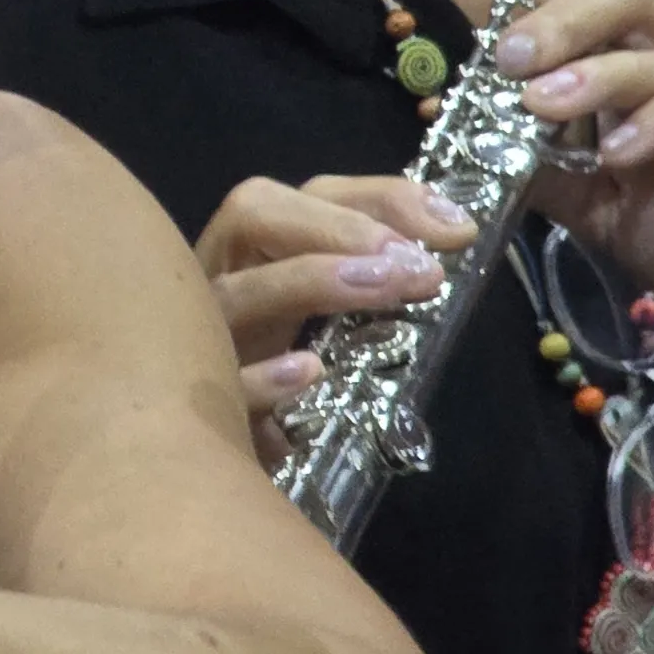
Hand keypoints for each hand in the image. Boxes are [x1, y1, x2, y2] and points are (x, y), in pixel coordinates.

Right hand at [190, 172, 466, 465]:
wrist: (198, 458)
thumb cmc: (284, 379)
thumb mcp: (329, 320)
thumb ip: (376, 273)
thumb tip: (453, 236)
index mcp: (252, 252)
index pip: (310, 195)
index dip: (380, 198)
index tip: (454, 228)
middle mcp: (218, 282)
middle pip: (252, 216)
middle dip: (341, 228)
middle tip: (419, 264)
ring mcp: (200, 343)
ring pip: (233, 294)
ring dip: (312, 281)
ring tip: (390, 288)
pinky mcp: (207, 410)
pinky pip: (224, 387)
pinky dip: (264, 377)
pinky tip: (310, 373)